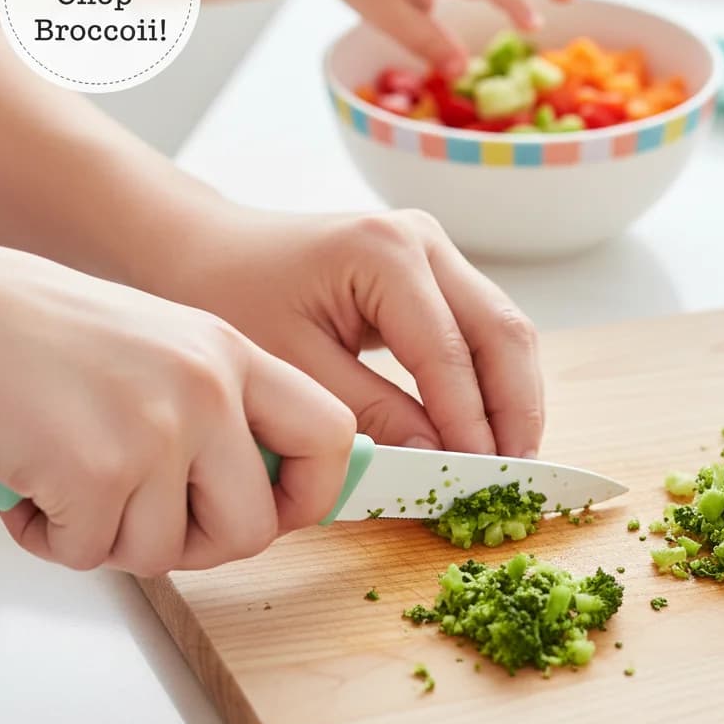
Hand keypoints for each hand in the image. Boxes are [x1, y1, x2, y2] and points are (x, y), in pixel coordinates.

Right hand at [0, 242, 354, 574]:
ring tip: (75, 486)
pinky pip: (94, 554)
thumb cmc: (49, 336)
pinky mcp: (96, 470)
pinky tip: (35, 488)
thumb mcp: (167, 350)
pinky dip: (57, 539)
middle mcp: (206, 388)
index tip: (278, 510)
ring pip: (167, 553)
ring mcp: (156, 429)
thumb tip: (268, 491)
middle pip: (256, 527)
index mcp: (231, 355)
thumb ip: (224, 410)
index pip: (332, 435)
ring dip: (114, 540)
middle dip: (201, 545)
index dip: (312, 492)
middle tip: (154, 523)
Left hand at [169, 208, 544, 459]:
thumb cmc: (230, 294)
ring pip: (504, 331)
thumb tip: (436, 460)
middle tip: (515, 477)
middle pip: (504, 331)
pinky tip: (485, 428)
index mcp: (385, 253)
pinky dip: (490, 382)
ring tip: (506, 461)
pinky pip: (481, 331)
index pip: (449, 354)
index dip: (471, 425)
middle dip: (516, 411)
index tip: (482, 482)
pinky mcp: (433, 273)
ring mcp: (434, 251)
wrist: (207, 249)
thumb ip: (369, 414)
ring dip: (512, 398)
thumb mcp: (293, 365)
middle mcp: (424, 241)